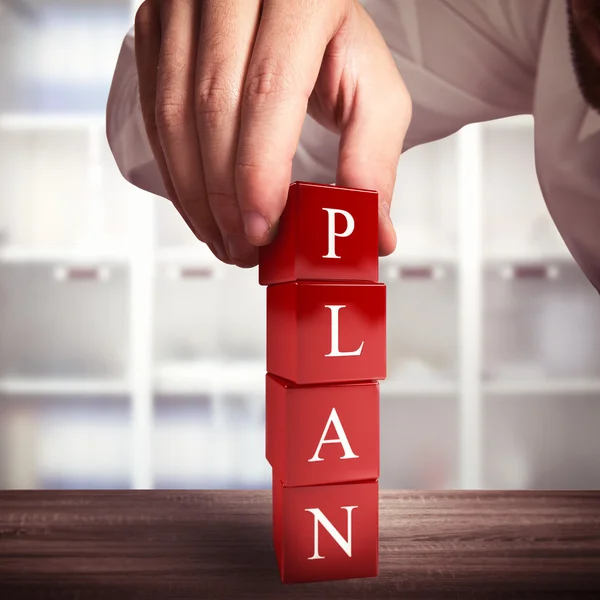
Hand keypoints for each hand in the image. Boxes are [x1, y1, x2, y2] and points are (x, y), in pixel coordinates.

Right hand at [134, 0, 411, 266]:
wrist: (289, 2)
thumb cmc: (334, 40)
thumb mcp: (371, 89)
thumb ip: (373, 157)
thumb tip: (374, 232)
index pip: (269, 89)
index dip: (260, 169)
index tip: (264, 228)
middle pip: (213, 106)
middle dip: (226, 195)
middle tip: (247, 247)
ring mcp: (185, 7)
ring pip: (172, 114)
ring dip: (196, 194)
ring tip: (226, 239)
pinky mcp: (156, 29)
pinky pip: (153, 111)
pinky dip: (174, 171)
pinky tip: (199, 206)